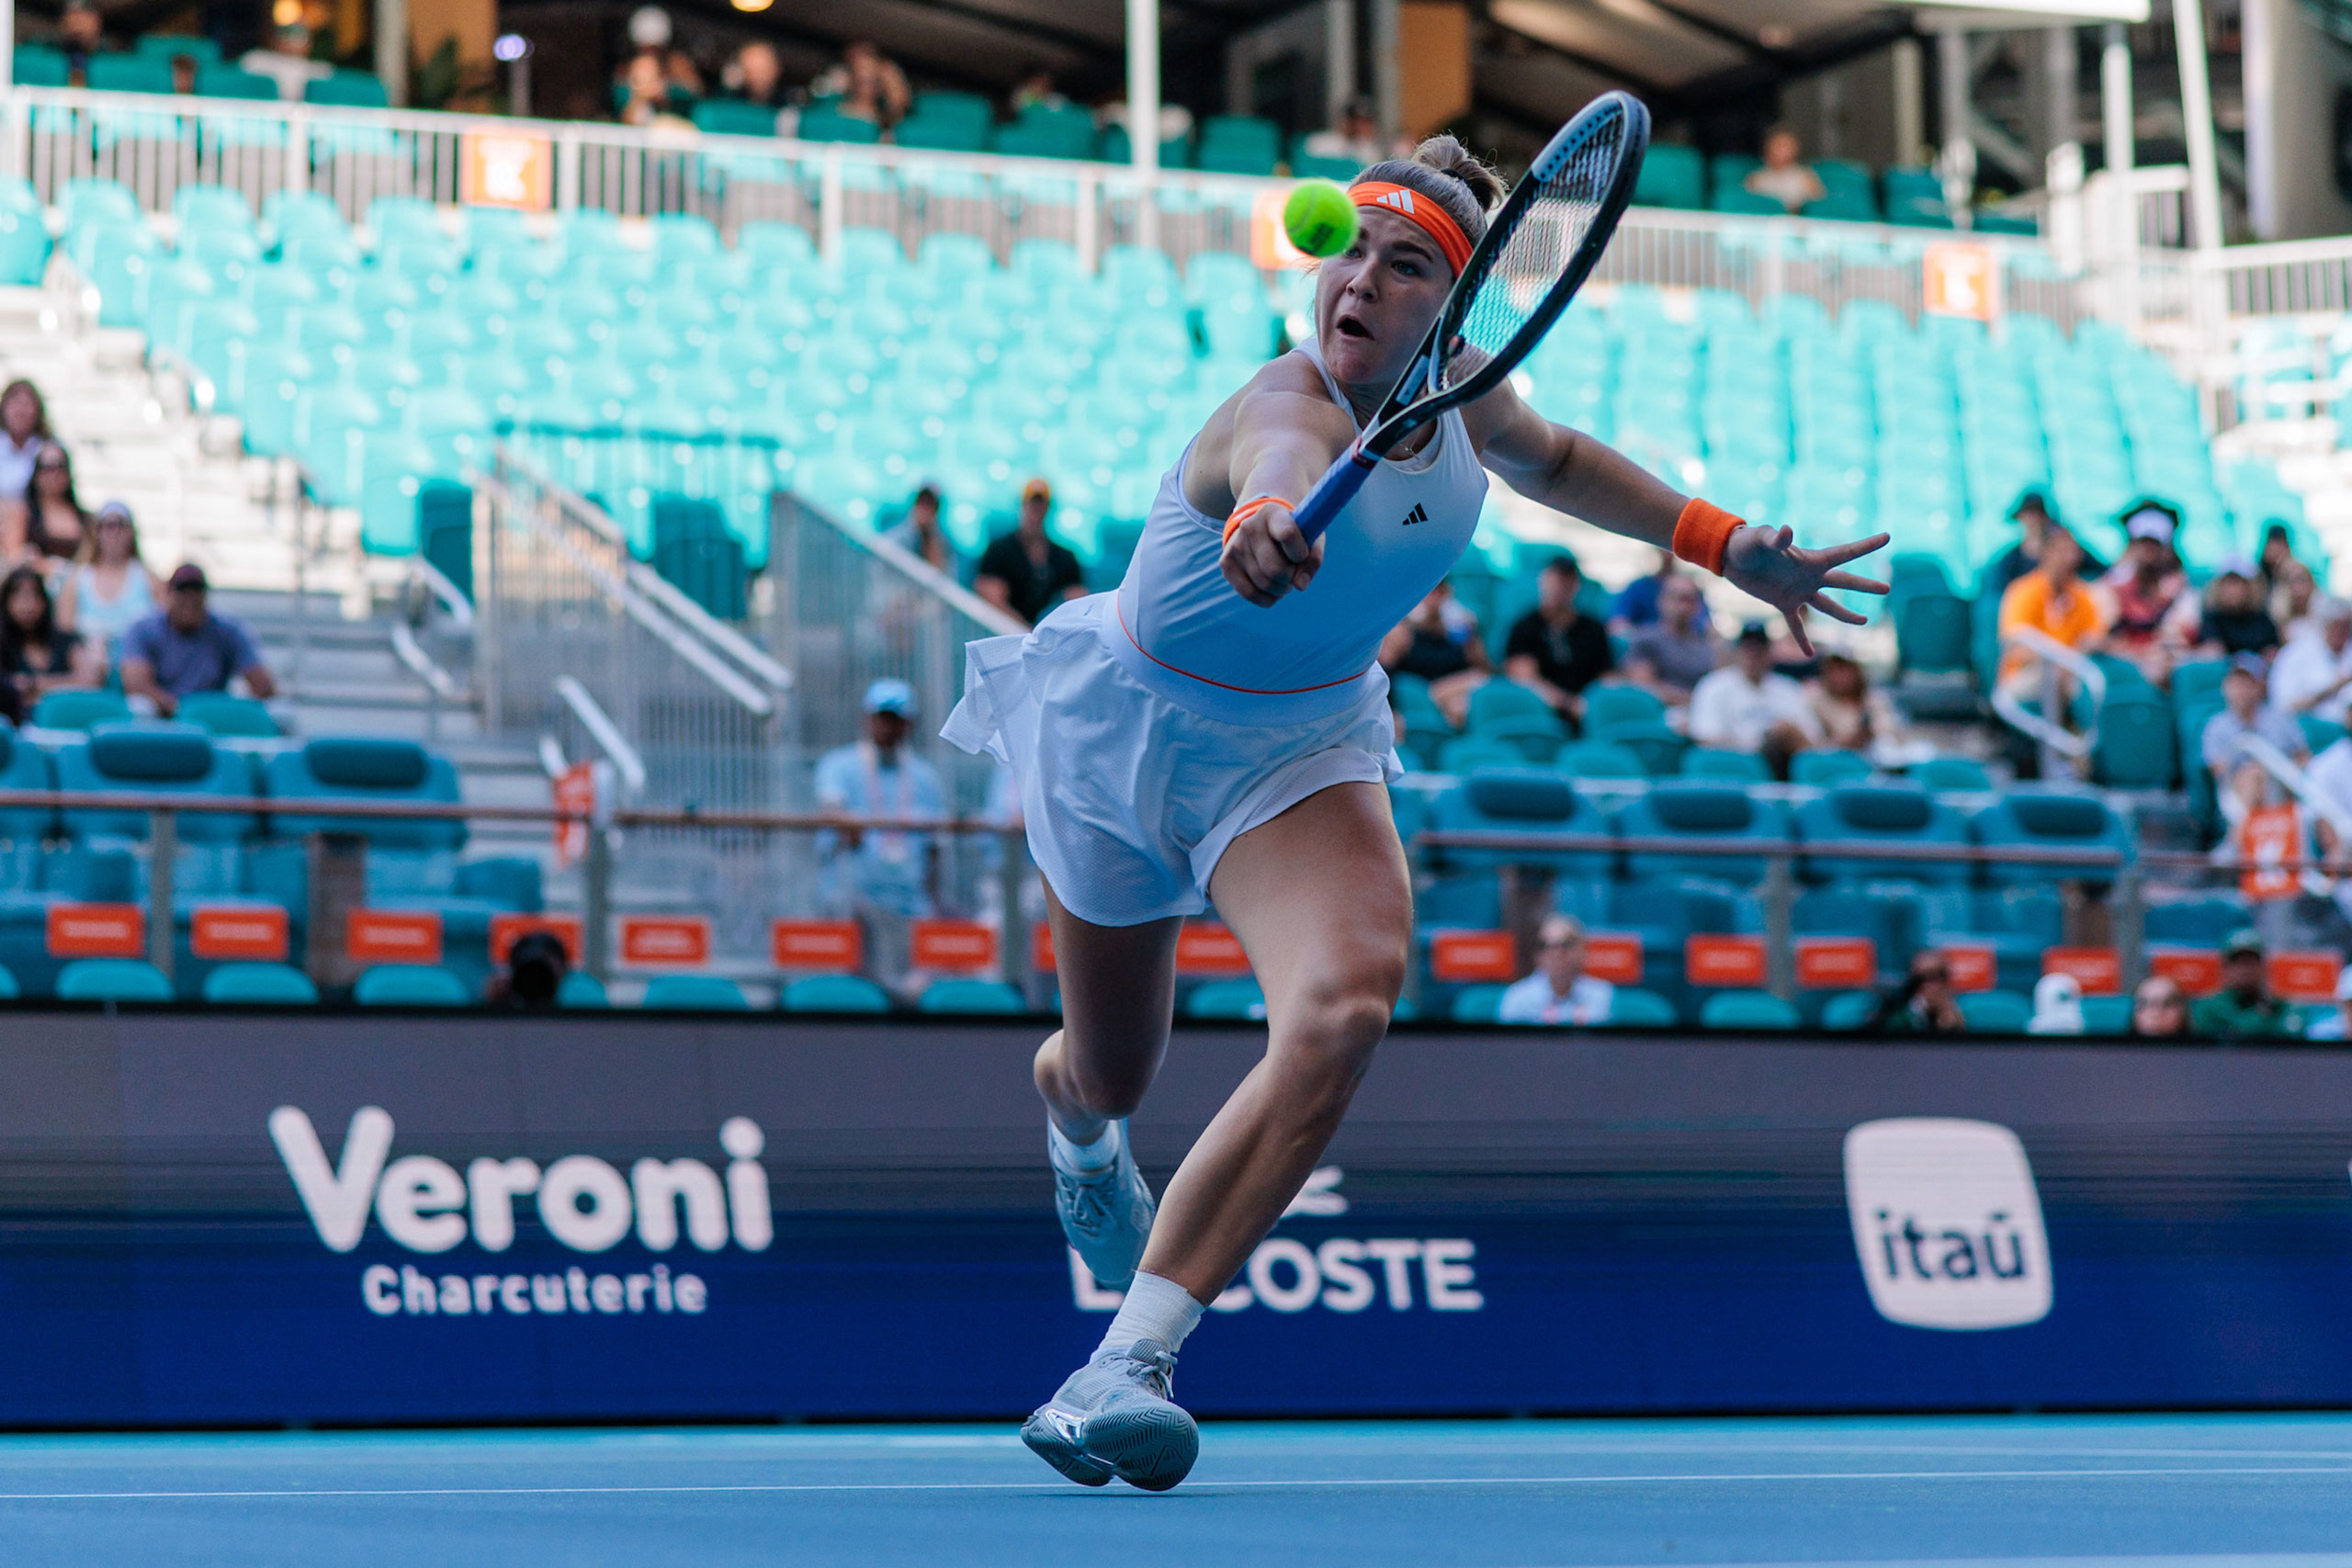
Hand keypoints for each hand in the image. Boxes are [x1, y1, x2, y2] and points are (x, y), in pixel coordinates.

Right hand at [1219, 500, 1322, 607]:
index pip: (1287, 534)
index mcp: (1272, 512)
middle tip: (1292, 572)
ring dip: (1280, 589)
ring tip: (1283, 578)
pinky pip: (1249, 593)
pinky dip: (1266, 599)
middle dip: (1290, 577)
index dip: (1300, 554)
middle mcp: (1249, 526)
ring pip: (1264, 584)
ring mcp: (1235, 544)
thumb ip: (1313, 559)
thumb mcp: (1310, 538)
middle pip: (1275, 569)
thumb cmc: (1293, 535)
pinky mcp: (1226, 563)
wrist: (1261, 529)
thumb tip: (1300, 585)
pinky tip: (1272, 591)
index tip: (1302, 555)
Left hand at [1720, 525, 1890, 656]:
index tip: (1888, 537)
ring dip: (1845, 615)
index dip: (1866, 545)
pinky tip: (1809, 655)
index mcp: (1810, 559)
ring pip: (1827, 606)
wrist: (1730, 558)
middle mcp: (1809, 576)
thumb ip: (1776, 538)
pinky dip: (1801, 639)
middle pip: (1843, 582)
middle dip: (1864, 586)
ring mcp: (1798, 591)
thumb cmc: (1747, 543)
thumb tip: (1787, 531)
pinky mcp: (1783, 603)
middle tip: (1887, 589)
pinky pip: (1796, 624)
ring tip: (1863, 622)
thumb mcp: (1762, 539)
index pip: (1845, 553)